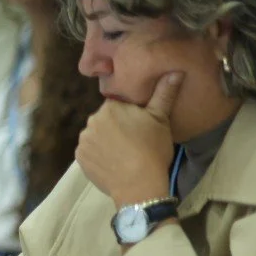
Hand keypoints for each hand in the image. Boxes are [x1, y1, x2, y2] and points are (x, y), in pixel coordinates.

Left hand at [76, 71, 183, 208]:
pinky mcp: (79, 158)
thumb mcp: (161, 119)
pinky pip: (89, 152)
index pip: (117, 105)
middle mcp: (91, 120)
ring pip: (96, 136)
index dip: (129, 116)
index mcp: (110, 107)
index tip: (139, 128)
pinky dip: (98, 156)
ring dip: (105, 142)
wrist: (139, 184)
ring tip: (123, 155)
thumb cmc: (152, 149)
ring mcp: (83, 140)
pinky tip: (112, 163)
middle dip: (116, 128)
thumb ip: (164, 93)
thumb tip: (176, 71)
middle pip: (105, 120)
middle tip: (133, 142)